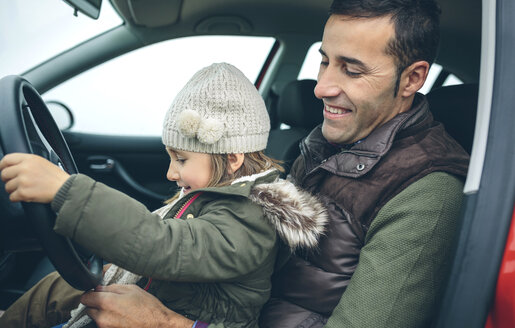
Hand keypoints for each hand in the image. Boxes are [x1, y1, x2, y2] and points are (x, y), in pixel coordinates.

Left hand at [0, 153, 69, 202]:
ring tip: (25, 190)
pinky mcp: (23, 193)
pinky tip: (27, 196)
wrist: (65, 188)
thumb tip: (14, 166)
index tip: (3, 169)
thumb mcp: (42, 162)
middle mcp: (24, 168)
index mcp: (29, 159)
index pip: (7, 159)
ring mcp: (23, 181)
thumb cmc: (56, 177)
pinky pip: (12, 197)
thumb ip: (27, 162)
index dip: (2, 166)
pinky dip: (18, 198)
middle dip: (9, 180)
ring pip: (7, 187)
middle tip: (17, 183)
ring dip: (14, 190)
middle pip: (4, 174)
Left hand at [80, 284, 194, 327]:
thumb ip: (112, 288)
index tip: (95, 292)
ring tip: (118, 309)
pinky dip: (109, 320)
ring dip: (102, 312)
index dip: (90, 293)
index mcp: (107, 302)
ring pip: (96, 317)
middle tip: (109, 300)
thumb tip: (100, 288)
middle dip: (96, 303)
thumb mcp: (132, 289)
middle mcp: (103, 317)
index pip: (85, 297)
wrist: (158, 326)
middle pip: (88, 308)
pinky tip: (121, 317)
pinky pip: (104, 324)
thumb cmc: (148, 308)